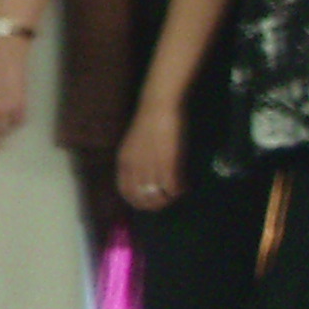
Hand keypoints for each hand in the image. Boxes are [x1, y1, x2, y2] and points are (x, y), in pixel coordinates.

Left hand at [115, 97, 184, 211]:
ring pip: (157, 195)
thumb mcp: (136, 145)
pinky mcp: (167, 162)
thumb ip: (138, 162)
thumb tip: (147, 180)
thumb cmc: (149, 122)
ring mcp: (150, 165)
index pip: (126, 192)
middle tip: (169, 200)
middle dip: (156, 204)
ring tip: (177, 193)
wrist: (158, 105)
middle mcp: (134, 167)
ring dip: (169, 198)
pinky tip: (185, 186)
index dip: (138, 202)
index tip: (150, 203)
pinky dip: (179, 190)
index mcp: (124, 162)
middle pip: (142, 198)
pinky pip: (172, 186)